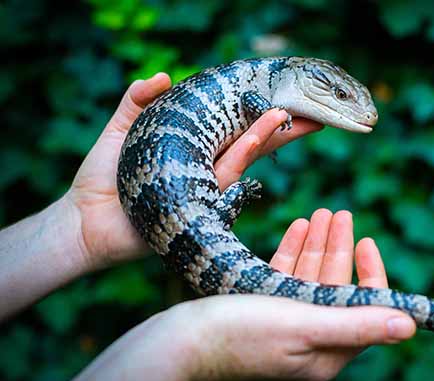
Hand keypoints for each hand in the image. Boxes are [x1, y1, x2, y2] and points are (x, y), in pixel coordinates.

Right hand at [54, 211, 415, 380]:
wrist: (173, 346)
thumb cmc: (237, 335)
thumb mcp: (303, 324)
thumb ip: (358, 322)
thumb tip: (410, 326)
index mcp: (326, 353)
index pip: (364, 310)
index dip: (370, 273)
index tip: (366, 238)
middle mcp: (308, 345)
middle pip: (333, 290)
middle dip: (338, 249)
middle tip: (341, 213)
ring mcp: (281, 331)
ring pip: (307, 281)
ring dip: (316, 247)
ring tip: (321, 214)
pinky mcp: (257, 317)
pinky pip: (282, 282)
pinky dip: (291, 254)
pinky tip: (297, 228)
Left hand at [65, 73, 322, 270]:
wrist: (86, 217)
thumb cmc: (102, 176)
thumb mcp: (120, 129)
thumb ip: (137, 100)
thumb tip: (164, 76)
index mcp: (191, 150)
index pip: (231, 128)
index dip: (255, 114)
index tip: (281, 97)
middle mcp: (204, 168)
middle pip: (250, 142)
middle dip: (280, 127)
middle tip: (311, 113)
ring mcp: (206, 186)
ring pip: (245, 156)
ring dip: (267, 134)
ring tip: (287, 114)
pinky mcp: (204, 202)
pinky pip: (228, 175)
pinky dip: (245, 152)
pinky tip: (260, 134)